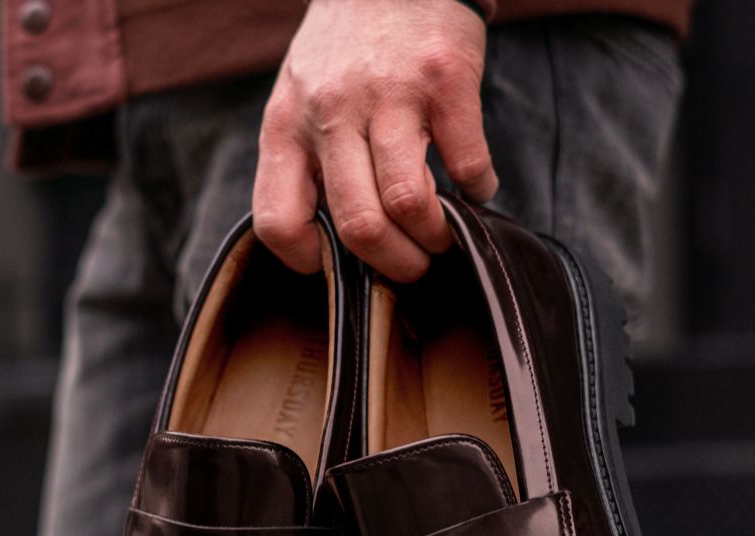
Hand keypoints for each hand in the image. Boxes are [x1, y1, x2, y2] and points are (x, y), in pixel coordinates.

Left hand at [253, 0, 497, 281]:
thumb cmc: (346, 48)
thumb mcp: (300, 98)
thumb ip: (308, 158)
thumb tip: (337, 241)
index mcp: (286, 126)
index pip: (277, 218)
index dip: (304, 258)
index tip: (334, 263)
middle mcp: (330, 112)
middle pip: (358, 224)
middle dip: (394, 264)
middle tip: (413, 268)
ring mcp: (388, 95)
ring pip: (407, 202)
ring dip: (434, 236)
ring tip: (442, 238)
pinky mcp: (443, 80)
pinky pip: (466, 163)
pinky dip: (477, 190)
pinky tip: (475, 189)